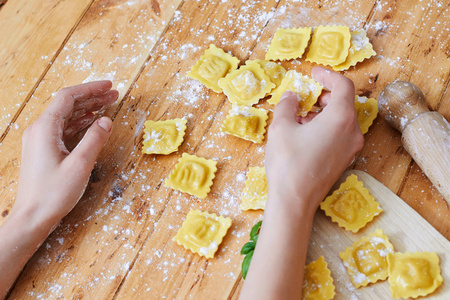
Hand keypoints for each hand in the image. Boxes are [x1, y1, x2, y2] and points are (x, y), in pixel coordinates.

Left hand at [15, 80, 117, 226]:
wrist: (32, 217)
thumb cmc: (53, 193)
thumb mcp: (80, 165)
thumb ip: (94, 139)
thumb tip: (106, 120)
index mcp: (45, 129)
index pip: (68, 97)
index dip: (90, 89)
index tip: (109, 86)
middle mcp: (39, 130)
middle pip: (67, 105)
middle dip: (91, 98)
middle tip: (113, 94)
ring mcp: (40, 140)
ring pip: (65, 116)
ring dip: (86, 109)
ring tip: (107, 105)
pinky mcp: (43, 151)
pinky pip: (63, 129)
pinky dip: (79, 123)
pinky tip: (91, 123)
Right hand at [265, 67, 363, 214]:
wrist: (294, 201)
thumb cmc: (288, 162)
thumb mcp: (281, 127)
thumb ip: (287, 105)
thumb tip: (292, 97)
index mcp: (341, 118)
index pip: (343, 86)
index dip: (328, 75)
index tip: (314, 73)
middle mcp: (352, 132)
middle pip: (344, 103)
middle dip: (324, 96)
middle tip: (305, 98)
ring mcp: (351, 149)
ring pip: (341, 120)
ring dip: (323, 113)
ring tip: (299, 119)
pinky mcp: (345, 161)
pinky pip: (339, 135)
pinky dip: (325, 128)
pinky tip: (304, 135)